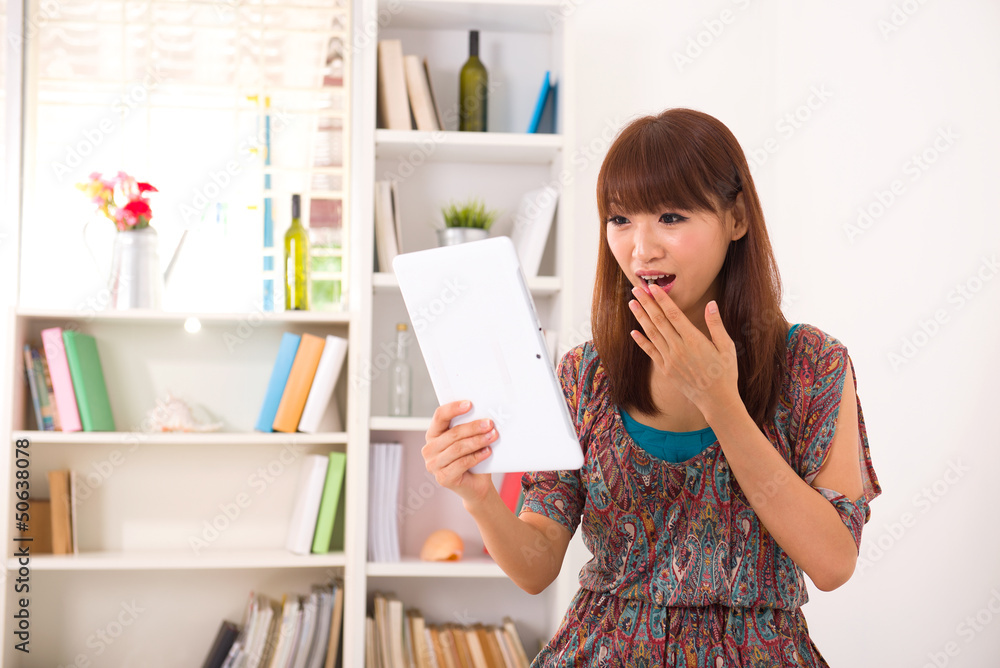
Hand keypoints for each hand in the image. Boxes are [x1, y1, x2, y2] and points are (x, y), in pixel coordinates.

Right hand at [422, 400, 497, 504]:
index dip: (453, 408)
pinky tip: (487, 452)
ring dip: (478, 441)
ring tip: (492, 436)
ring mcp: (433, 465)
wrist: (476, 485)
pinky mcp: (443, 478)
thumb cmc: (472, 458)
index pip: (439, 416)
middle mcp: (429, 449)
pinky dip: (477, 456)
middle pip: (453, 433)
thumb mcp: (469, 439)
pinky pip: (462, 463)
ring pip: (458, 448)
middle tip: (490, 424)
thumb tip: (483, 414)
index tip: (470, 404)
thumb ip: (470, 427)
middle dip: (474, 427)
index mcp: (433, 434)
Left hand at [627, 285, 739, 415]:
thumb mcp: (726, 347)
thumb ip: (716, 325)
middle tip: (636, 289)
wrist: (716, 400)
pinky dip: (642, 341)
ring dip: (641, 318)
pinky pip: (651, 352)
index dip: (661, 299)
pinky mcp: (666, 370)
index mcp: (694, 340)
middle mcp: (678, 348)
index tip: (652, 287)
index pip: (673, 314)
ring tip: (632, 304)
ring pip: (652, 334)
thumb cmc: (725, 372)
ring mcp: (670, 360)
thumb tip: (711, 304)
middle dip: (646, 304)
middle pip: (659, 321)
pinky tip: (634, 332)